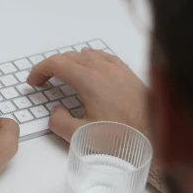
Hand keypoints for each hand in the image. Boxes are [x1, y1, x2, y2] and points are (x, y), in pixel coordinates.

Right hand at [27, 48, 147, 141]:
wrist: (159, 136)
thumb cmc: (122, 137)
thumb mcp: (82, 137)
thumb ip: (59, 122)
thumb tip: (55, 111)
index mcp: (89, 80)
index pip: (56, 64)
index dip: (40, 71)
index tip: (33, 82)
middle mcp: (103, 68)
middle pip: (69, 57)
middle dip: (52, 67)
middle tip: (44, 81)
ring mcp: (118, 69)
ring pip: (86, 55)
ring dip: (70, 62)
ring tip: (64, 76)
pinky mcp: (129, 74)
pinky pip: (104, 57)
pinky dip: (90, 59)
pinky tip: (91, 67)